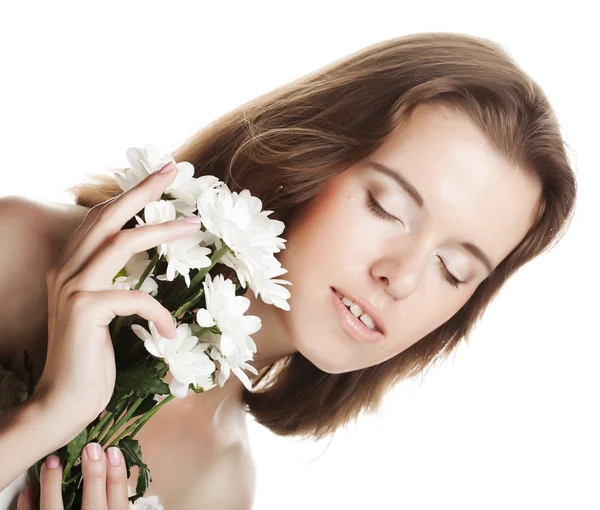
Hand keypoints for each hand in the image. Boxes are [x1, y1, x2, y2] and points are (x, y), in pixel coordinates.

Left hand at [17, 442, 128, 509]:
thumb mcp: (112, 509)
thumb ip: (114, 493)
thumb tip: (114, 458)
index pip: (119, 498)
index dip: (117, 473)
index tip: (113, 450)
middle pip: (94, 504)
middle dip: (94, 474)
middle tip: (91, 448)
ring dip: (53, 484)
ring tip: (53, 460)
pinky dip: (29, 502)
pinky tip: (30, 485)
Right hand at [33, 160, 202, 437]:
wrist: (65, 401)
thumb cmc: (92, 358)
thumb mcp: (104, 313)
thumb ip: (116, 283)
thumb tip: (146, 262)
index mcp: (71, 268)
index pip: (99, 219)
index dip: (128, 196)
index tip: (158, 177)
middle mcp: (66, 271)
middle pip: (108, 217)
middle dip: (142, 190)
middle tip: (173, 170)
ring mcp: (73, 289)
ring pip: (122, 244)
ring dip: (162, 232)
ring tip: (195, 225)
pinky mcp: (85, 312)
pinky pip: (135, 298)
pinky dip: (159, 312)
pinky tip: (169, 332)